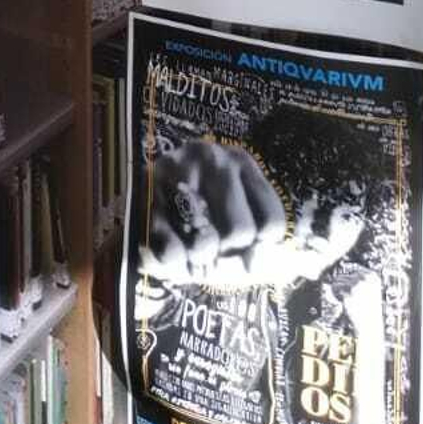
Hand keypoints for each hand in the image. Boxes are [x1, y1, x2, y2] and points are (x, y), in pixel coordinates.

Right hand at [140, 138, 286, 287]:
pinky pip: (171, 252)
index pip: (271, 223)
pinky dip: (173, 264)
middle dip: (228, 255)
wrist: (145, 193)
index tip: (248, 256)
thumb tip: (278, 265)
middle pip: (240, 233)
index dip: (263, 251)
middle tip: (215, 252)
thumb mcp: (237, 209)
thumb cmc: (202, 210)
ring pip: (205, 245)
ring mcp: (176, 173)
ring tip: (192, 250)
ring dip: (199, 260)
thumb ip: (263, 238)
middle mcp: (211, 158)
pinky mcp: (144, 196)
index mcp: (241, 162)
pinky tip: (171, 251)